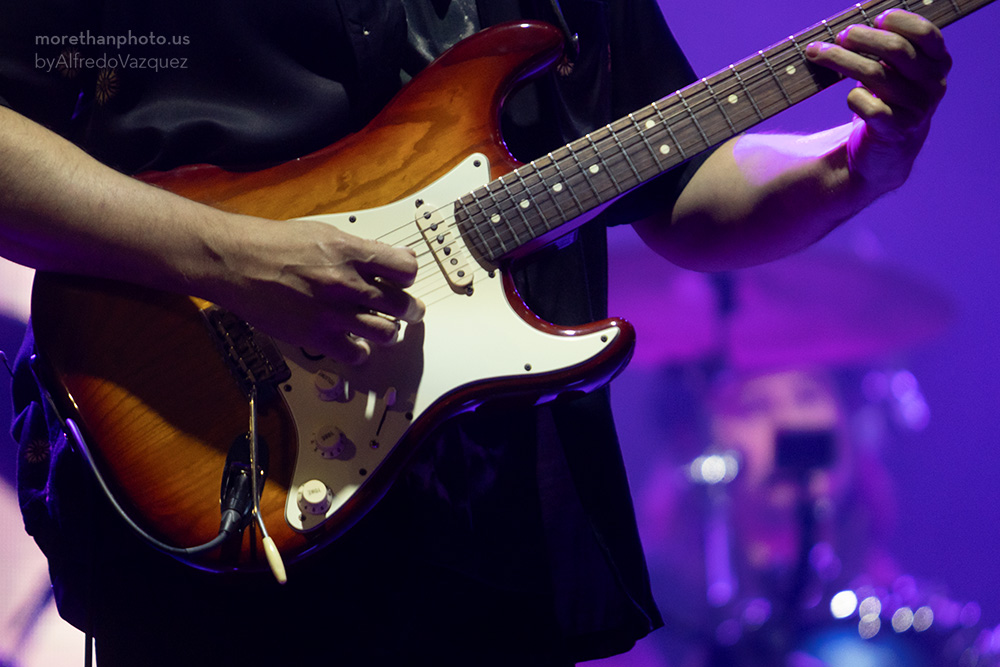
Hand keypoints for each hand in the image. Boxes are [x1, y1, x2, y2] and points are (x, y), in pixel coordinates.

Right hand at [209, 215, 424, 365]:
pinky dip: (361, 352)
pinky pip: (356, 354)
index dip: (408, 276)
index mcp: (351, 252)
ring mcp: (333, 313)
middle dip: (410, 309)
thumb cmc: (272, 244)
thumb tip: (383, 259)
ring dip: (390, 332)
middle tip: (410, 311)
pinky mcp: (316, 336)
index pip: (406, 268)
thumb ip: (356, 249)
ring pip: (386, 333)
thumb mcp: (322, 232)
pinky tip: (357, 345)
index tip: (405, 280)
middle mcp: (347, 283)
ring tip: (386, 330)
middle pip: (402, 304)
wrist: (236, 261)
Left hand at [805, 9, 950, 192]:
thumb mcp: (892, 73)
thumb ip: (884, 49)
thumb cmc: (884, 102)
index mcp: (938, 65)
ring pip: (875, 75)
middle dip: (862, 38)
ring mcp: (917, 110)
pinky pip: (868, 106)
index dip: (899, 21)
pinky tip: (850, 97)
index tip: (875, 18)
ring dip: (841, 60)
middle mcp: (933, 86)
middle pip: (896, 50)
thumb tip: (849, 26)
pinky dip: (853, 98)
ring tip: (818, 53)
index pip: (925, 34)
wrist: (881, 155)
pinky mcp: (895, 131)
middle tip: (840, 35)